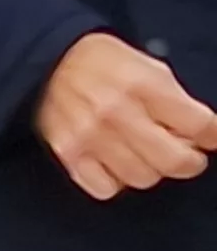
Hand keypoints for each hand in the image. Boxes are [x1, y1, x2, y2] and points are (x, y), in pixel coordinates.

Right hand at [33, 33, 216, 199]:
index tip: (212, 138)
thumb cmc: (105, 63)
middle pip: (173, 161)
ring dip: (152, 170)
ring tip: (149, 155)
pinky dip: (116, 181)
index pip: (199, 124)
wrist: (50, 62)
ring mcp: (90, 137)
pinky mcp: (68, 154)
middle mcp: (117, 113)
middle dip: (190, 161)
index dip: (213, 135)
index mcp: (144, 85)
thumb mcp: (150, 67)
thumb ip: (176, 100)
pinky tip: (118, 164)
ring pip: (142, 178)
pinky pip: (105, 188)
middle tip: (188, 156)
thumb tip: (198, 135)